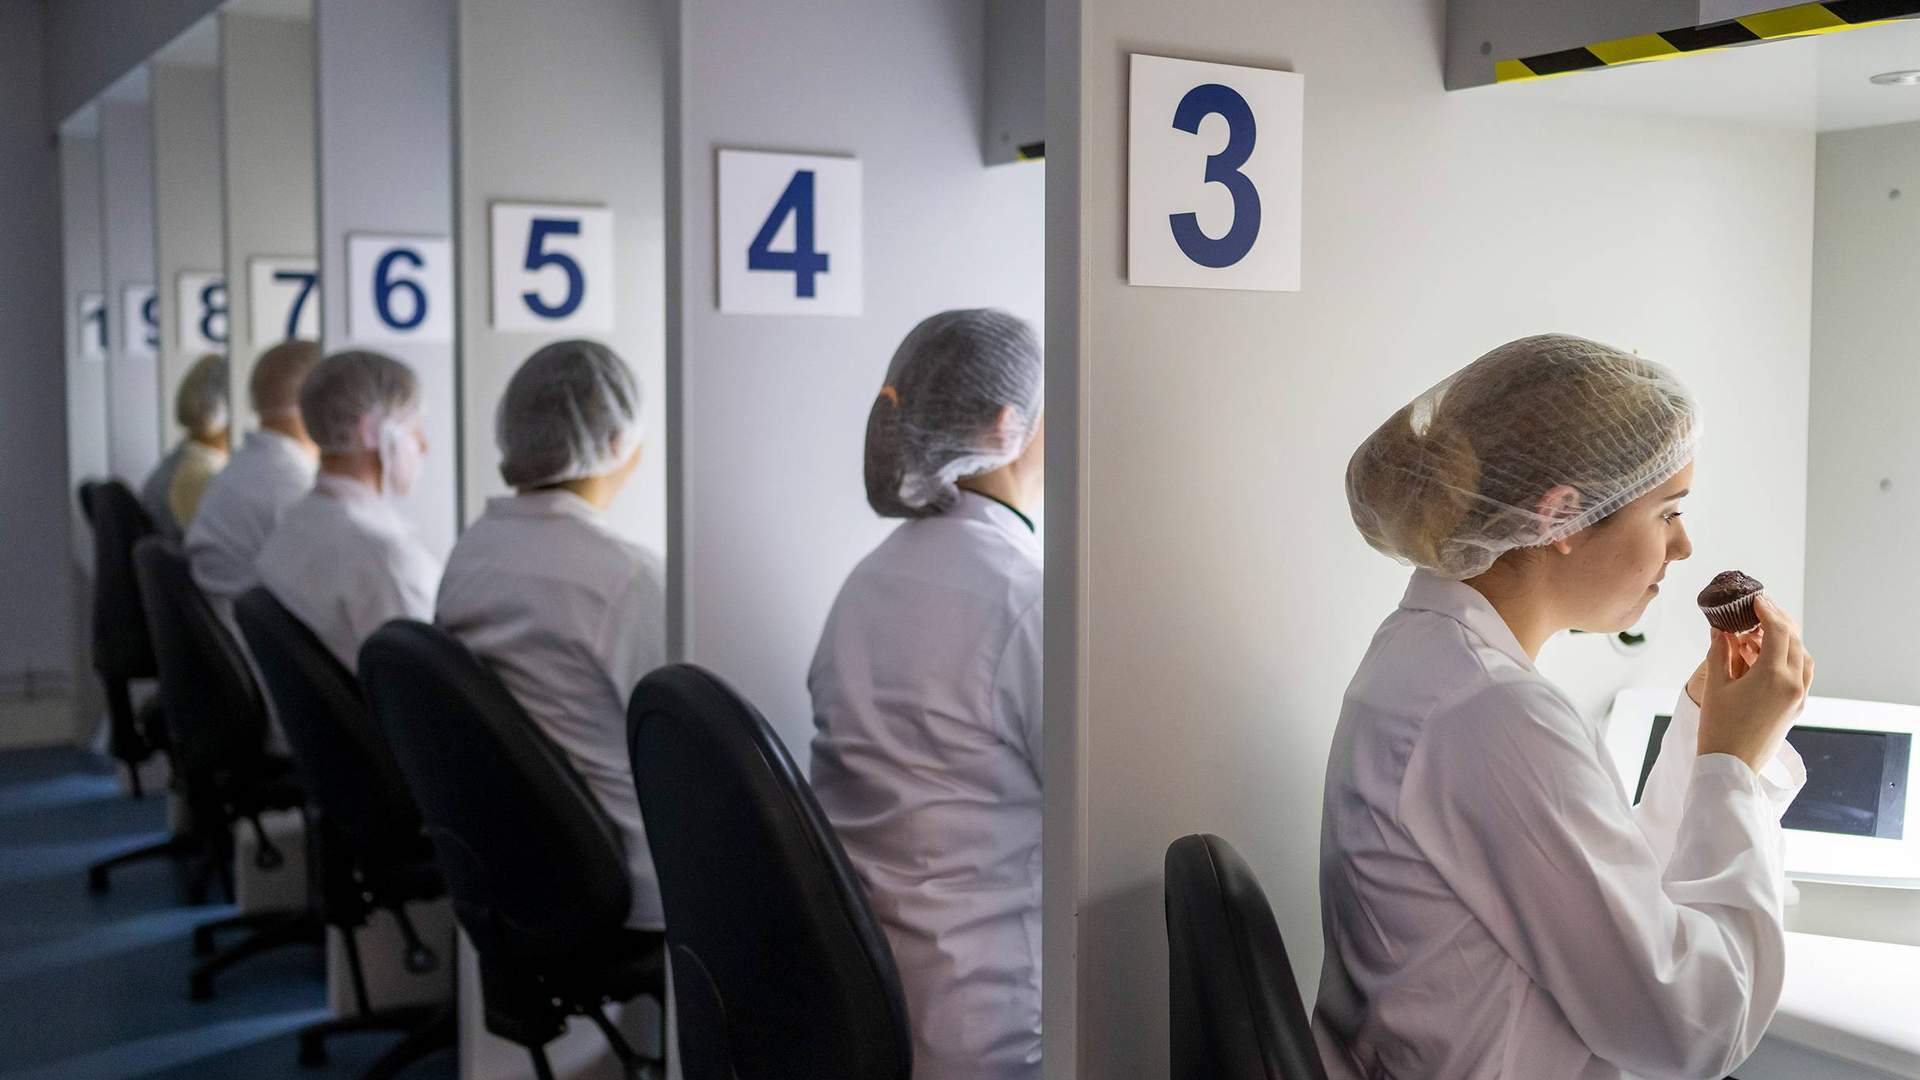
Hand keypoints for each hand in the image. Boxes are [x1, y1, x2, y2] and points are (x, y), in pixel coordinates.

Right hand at [1697, 596, 1814, 771]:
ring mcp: (1798, 697)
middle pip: (1794, 639)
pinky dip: (1788, 658)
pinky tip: (1766, 656)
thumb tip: (1721, 630)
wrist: (1731, 766)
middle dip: (1777, 621)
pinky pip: (1800, 673)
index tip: (1755, 599)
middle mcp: (1793, 684)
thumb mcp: (1715, 685)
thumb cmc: (1718, 728)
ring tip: (1759, 633)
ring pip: (1801, 655)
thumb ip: (1720, 652)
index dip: (1766, 610)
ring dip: (1784, 639)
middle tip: (1758, 610)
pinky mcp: (1797, 707)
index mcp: (1773, 676)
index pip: (1778, 630)